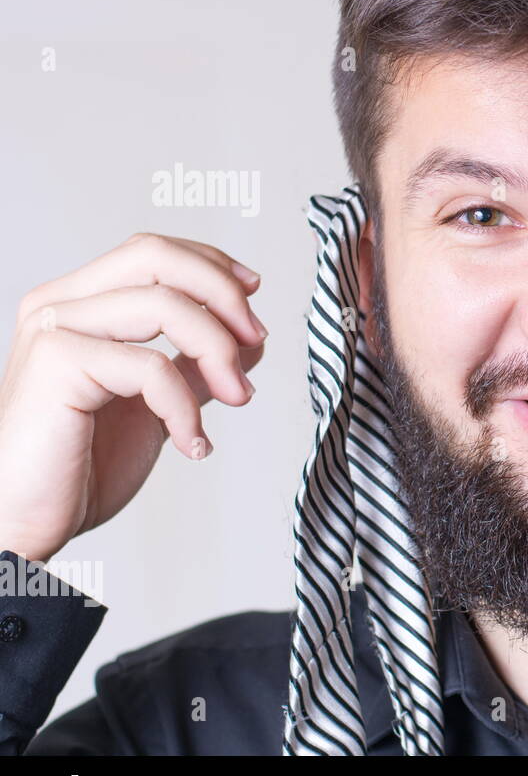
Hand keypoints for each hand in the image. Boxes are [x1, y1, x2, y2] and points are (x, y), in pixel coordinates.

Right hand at [0, 233, 266, 562]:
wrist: (24, 522)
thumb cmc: (79, 466)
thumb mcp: (156, 404)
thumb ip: (194, 366)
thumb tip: (250, 338)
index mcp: (81, 303)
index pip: (154, 253)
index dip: (213, 266)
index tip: (255, 296)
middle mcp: (61, 304)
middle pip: (157, 257)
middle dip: (222, 293)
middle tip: (255, 337)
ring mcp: (54, 329)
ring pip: (163, 304)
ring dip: (218, 350)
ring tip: (238, 396)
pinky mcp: (55, 364)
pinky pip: (149, 366)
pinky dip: (186, 405)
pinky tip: (194, 444)